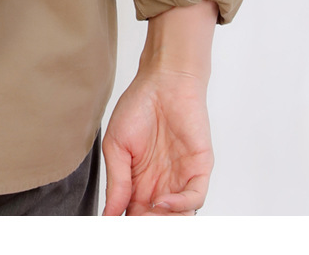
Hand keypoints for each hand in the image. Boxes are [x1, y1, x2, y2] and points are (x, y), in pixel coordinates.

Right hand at [101, 64, 212, 215]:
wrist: (163, 81)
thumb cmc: (138, 106)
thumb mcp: (116, 145)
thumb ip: (116, 181)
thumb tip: (109, 214)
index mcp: (139, 181)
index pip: (134, 214)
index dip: (126, 224)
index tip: (115, 227)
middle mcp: (161, 184)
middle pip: (157, 221)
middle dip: (146, 227)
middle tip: (133, 227)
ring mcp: (181, 178)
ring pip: (179, 217)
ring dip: (164, 224)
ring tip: (147, 219)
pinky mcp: (199, 169)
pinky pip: (195, 198)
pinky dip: (180, 206)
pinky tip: (162, 203)